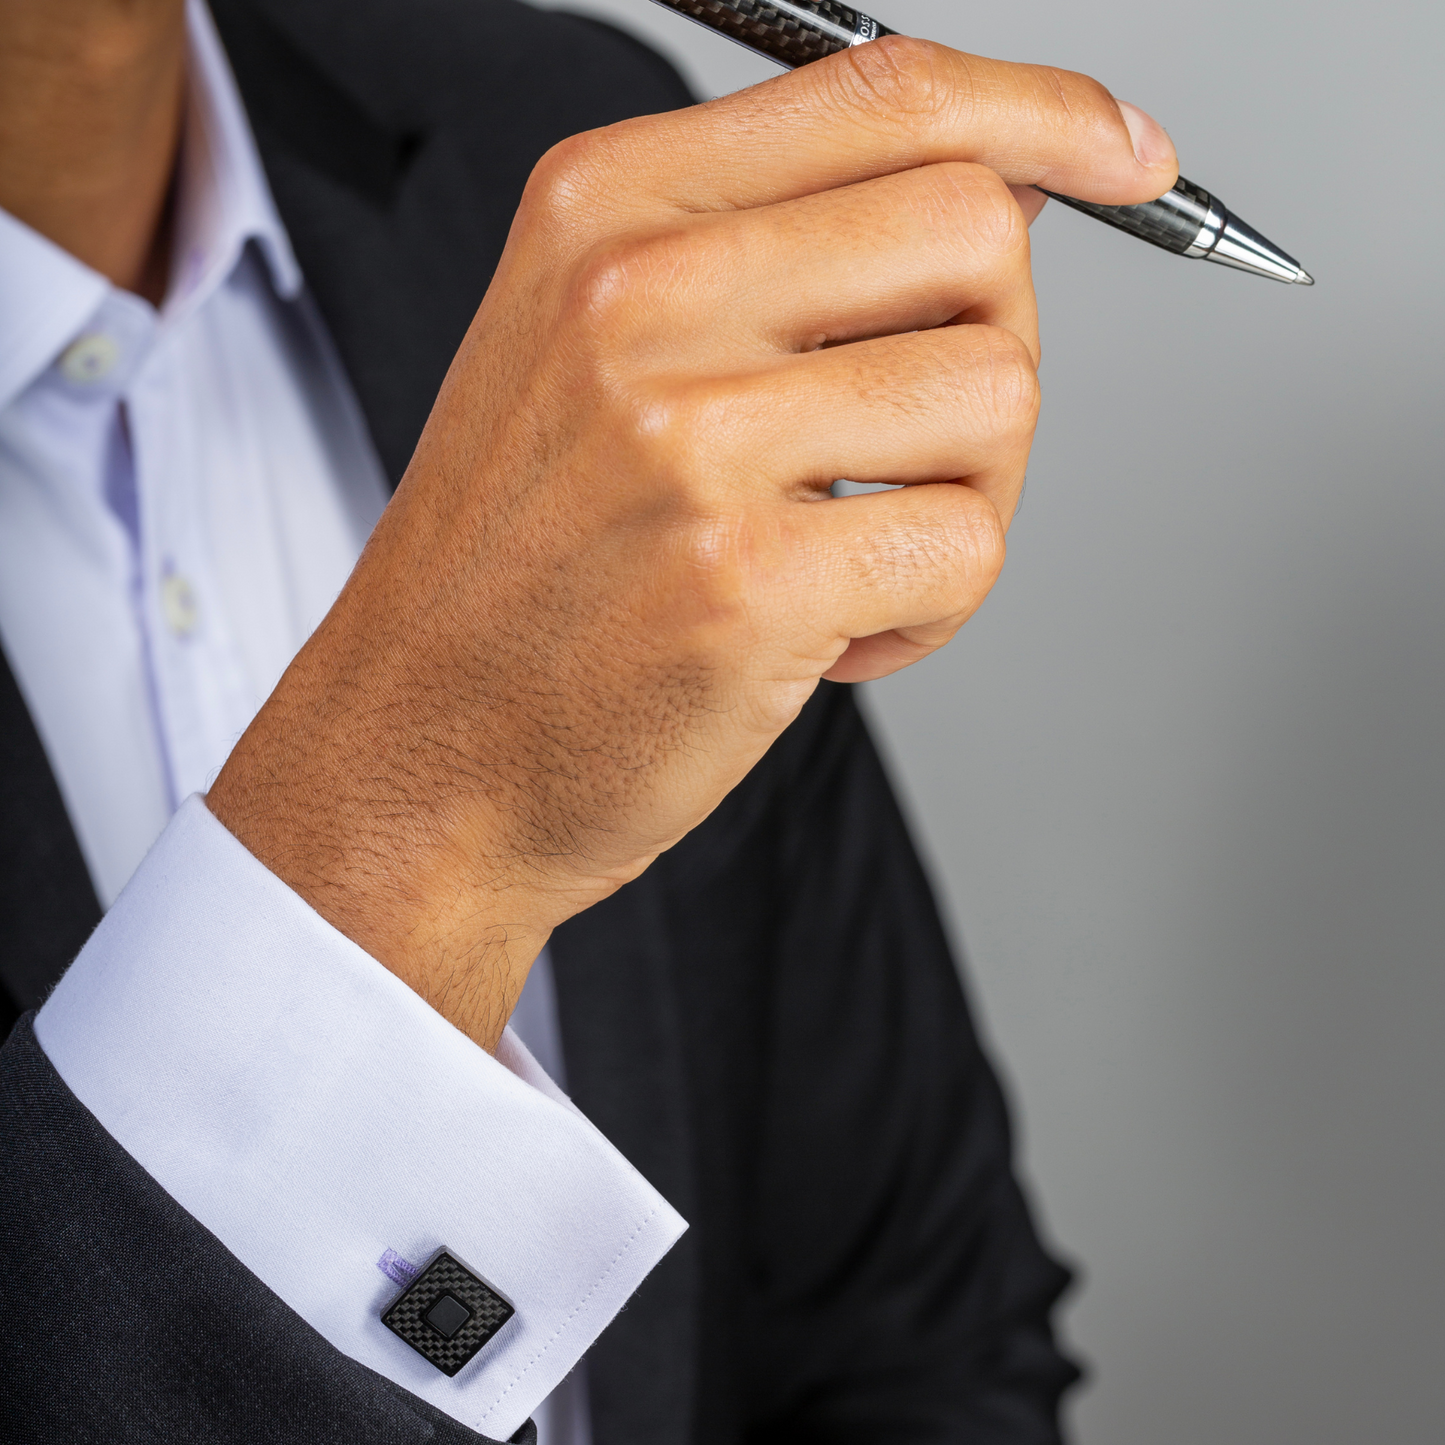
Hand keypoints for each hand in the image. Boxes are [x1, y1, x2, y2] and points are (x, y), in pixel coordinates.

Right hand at [208, 38, 1176, 1048]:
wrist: (422, 750)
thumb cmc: (518, 570)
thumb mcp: (587, 349)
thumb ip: (764, 249)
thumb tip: (988, 193)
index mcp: (606, 211)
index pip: (887, 95)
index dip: (1045, 113)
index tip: (1125, 157)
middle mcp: (641, 299)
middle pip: (977, 232)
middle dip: (996, 348)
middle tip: (921, 444)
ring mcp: (689, 440)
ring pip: (996, 396)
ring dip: (969, 493)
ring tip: (860, 552)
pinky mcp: (747, 580)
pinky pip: (966, 548)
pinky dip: (932, 609)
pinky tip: (838, 633)